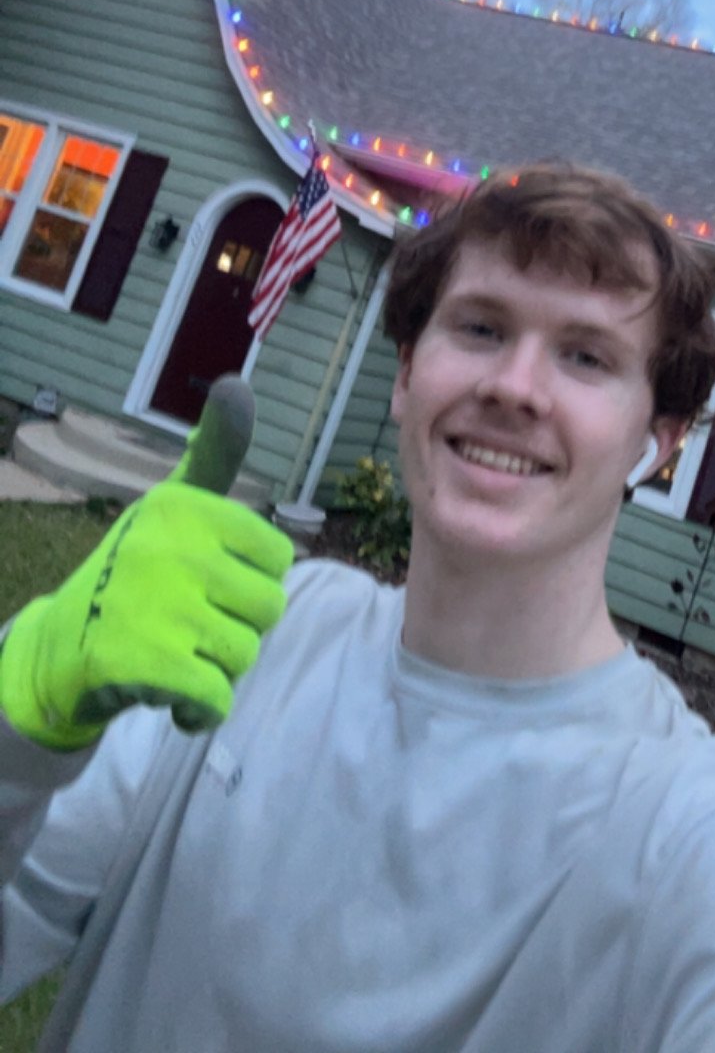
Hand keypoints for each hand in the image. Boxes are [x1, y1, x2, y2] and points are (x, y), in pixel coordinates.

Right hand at [0, 379, 293, 748]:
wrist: (56, 650)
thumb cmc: (135, 573)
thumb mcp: (174, 506)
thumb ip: (215, 453)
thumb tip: (237, 383)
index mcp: (184, 506)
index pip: (279, 559)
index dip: (251, 583)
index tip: (209, 583)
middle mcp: (168, 546)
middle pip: (268, 608)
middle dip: (238, 629)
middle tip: (190, 624)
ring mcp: (154, 603)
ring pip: (244, 652)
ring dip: (218, 669)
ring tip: (176, 652)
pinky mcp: (142, 662)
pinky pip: (216, 697)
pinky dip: (200, 710)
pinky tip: (172, 698)